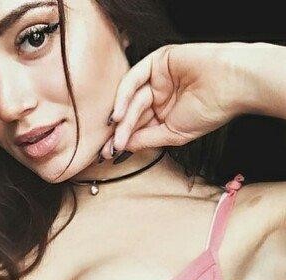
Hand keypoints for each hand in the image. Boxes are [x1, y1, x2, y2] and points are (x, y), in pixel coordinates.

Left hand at [100, 42, 242, 158]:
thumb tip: (123, 147)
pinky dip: (123, 96)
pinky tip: (118, 115)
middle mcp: (157, 96)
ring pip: (131, 100)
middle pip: (131, 114)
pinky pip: (134, 79)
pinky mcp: (156, 62)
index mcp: (163, 114)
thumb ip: (146, 139)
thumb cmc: (210, 111)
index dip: (122, 140)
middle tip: (109, 149)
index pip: (137, 127)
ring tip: (117, 137)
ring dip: (122, 120)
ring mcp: (156, 79)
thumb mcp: (173, 134)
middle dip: (119, 132)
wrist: (231, 86)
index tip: (109, 155)